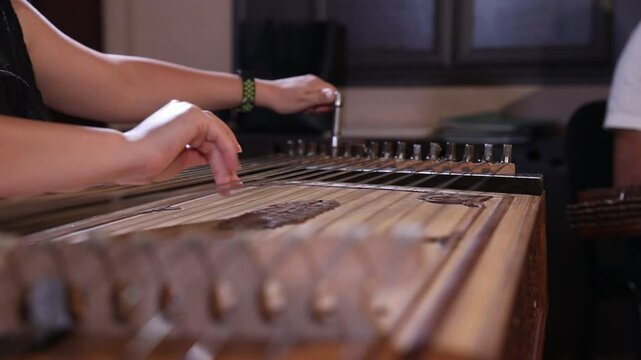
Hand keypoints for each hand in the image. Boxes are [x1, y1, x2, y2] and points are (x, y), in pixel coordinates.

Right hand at [121, 100, 240, 193]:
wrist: (126, 160)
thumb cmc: (141, 164)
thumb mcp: (178, 161)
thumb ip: (195, 156)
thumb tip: (212, 159)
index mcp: (175, 121)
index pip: (205, 138)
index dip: (219, 157)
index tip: (228, 175)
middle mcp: (182, 112)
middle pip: (214, 137)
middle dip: (225, 161)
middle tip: (232, 183)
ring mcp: (187, 111)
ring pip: (218, 136)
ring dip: (226, 161)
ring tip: (230, 181)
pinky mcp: (192, 115)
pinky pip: (218, 133)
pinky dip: (227, 150)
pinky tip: (229, 166)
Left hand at [256, 74, 336, 113]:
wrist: (267, 95)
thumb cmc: (283, 99)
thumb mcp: (304, 102)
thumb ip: (320, 98)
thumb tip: (334, 95)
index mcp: (315, 83)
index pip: (334, 92)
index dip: (330, 103)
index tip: (322, 109)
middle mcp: (312, 81)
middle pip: (326, 96)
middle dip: (319, 106)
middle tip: (309, 109)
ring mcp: (306, 84)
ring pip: (317, 98)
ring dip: (311, 106)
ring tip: (301, 108)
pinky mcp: (301, 88)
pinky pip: (309, 98)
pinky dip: (306, 104)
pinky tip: (298, 106)